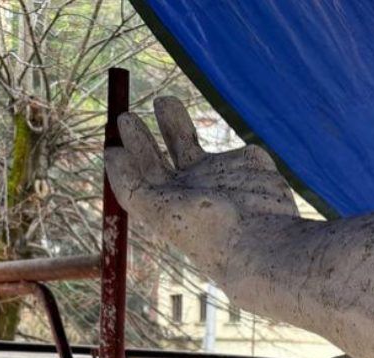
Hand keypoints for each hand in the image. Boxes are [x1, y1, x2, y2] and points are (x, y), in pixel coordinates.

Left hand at [104, 97, 297, 282]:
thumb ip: (130, 183)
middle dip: (149, 134)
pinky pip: (242, 152)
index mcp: (171, 202)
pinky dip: (238, 151)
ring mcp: (223, 176)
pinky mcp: (252, 167)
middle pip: (166, 155)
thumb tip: (110, 153)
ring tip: (162, 101)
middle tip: (127, 116)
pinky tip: (235, 157)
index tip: (122, 124)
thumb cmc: (208, 231)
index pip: (146, 171)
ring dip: (176, 123)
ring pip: (194, 144)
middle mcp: (194, 189)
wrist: (262, 240)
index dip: (133, 147)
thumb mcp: (157, 210)